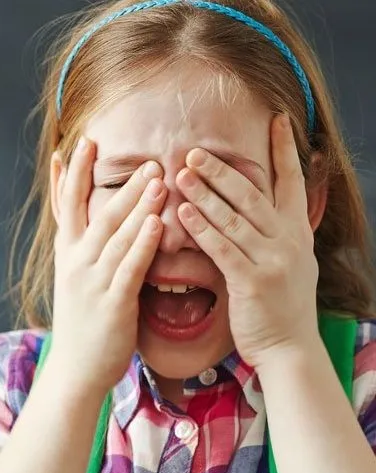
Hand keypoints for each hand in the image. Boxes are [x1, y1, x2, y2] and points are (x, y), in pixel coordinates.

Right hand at [48, 137, 165, 392]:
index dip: (73, 174)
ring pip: (115, 234)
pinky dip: (142, 242)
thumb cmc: (84, 325)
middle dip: (118, 182)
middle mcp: (76, 263)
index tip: (81, 143)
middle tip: (142, 155)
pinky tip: (155, 222)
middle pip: (97, 213)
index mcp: (68, 255)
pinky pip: (129, 266)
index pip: (68, 206)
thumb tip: (104, 224)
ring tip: (157, 176)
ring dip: (136, 203)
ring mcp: (92, 282)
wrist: (76, 370)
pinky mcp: (111, 302)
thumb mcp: (78, 281)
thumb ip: (91, 250)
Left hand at [176, 114, 318, 367]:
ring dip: (205, 193)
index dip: (284, 150)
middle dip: (222, 171)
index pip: (293, 182)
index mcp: (297, 233)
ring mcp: (273, 260)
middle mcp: (288, 241)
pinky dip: (202, 228)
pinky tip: (183, 212)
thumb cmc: (280, 307)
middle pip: (253, 195)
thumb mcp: (290, 263)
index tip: (277, 119)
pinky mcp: (252, 281)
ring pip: (234, 218)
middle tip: (194, 150)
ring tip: (180, 173)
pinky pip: (223, 248)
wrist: (289, 349)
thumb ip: (277, 234)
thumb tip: (267, 207)